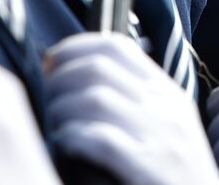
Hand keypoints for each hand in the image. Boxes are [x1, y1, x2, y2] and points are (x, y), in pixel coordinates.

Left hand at [45, 33, 218, 184]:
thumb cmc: (173, 178)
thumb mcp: (165, 130)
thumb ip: (134, 103)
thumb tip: (81, 78)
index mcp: (168, 93)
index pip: (117, 47)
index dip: (75, 48)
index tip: (52, 63)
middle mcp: (166, 107)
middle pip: (99, 68)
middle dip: (60, 79)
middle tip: (46, 98)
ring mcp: (160, 137)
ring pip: (95, 98)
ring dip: (62, 109)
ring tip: (55, 127)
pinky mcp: (149, 168)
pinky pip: (100, 139)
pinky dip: (72, 138)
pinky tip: (65, 147)